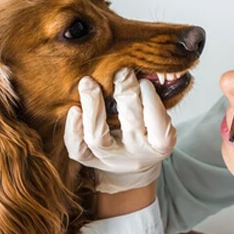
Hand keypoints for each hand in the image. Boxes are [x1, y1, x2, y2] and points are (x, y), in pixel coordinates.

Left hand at [64, 68, 176, 193]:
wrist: (131, 164)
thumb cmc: (148, 130)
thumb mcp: (160, 118)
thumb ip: (154, 98)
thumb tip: (146, 69)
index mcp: (160, 144)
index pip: (158, 124)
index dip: (151, 100)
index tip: (145, 82)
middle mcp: (136, 153)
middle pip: (130, 122)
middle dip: (125, 92)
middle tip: (121, 71)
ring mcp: (112, 158)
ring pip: (98, 137)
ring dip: (93, 106)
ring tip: (88, 82)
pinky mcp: (91, 160)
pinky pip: (78, 149)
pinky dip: (74, 130)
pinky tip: (74, 109)